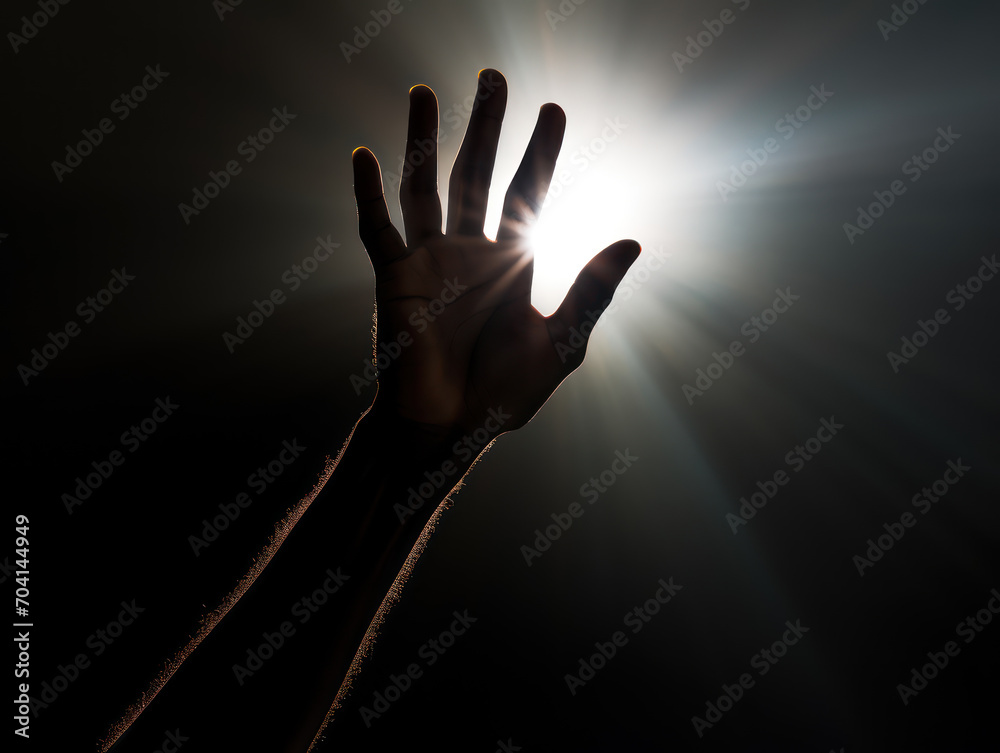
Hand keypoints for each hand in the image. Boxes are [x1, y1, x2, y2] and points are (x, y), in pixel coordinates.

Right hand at [352, 69, 639, 436]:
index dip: (541, 153)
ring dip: (422, 140)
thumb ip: (592, 292)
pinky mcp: (394, 280)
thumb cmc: (502, 396)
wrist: (448, 430)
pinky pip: (376, 230)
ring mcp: (429, 262)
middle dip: (485, 127)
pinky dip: (366, 194)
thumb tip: (633, 240)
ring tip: (423, 90)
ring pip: (424, 187)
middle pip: (476, 175)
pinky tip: (362, 156)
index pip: (527, 194)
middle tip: (493, 77)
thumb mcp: (560, 343)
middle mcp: (468, 254)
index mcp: (510, 264)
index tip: (554, 109)